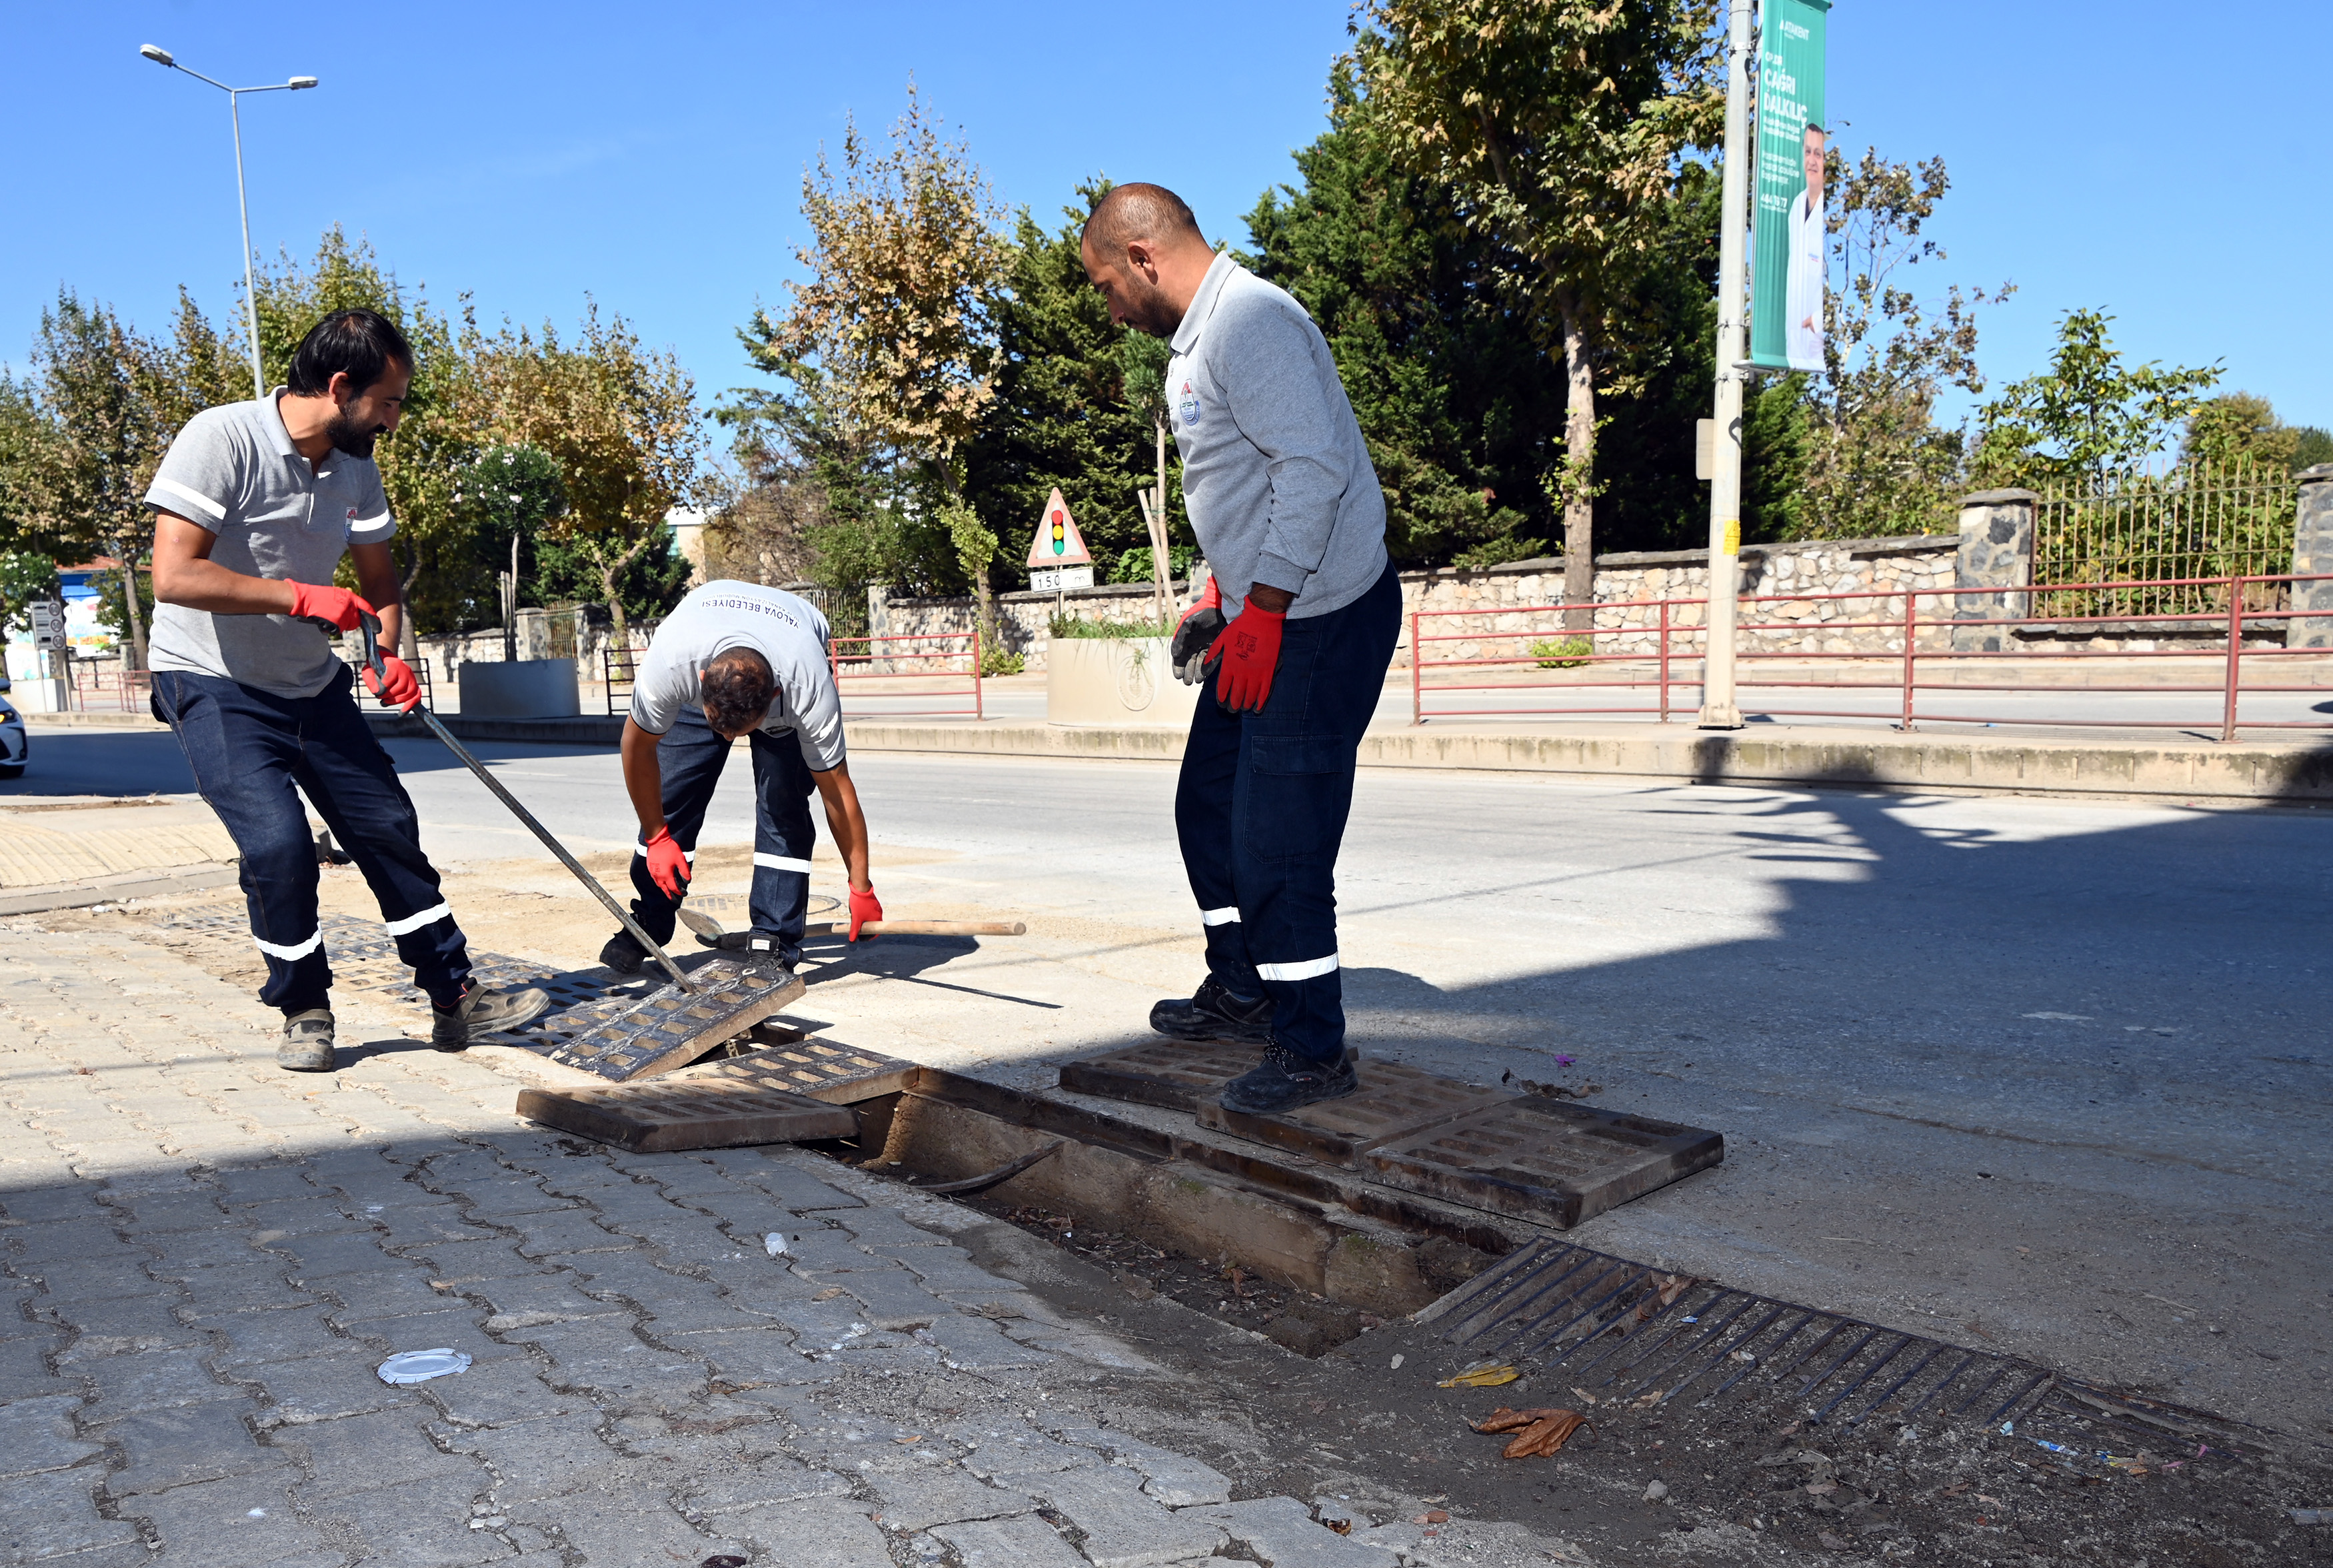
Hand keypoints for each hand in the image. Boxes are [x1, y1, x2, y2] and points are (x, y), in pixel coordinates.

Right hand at [286, 581, 374, 631]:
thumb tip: (354, 614)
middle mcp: (349, 604)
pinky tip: (322, 620)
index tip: (378, 627)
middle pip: (356, 622)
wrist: (303, 599)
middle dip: (348, 623)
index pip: (365, 607)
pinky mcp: (337, 621)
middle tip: (333, 617)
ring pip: (346, 627)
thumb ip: (346, 603)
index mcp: (349, 596)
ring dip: (338, 625)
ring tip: (325, 616)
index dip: (372, 617)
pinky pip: (337, 630)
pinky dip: (330, 628)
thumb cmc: (316, 597)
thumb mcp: (335, 595)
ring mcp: (344, 613)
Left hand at [362, 654, 421, 712]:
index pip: (390, 680)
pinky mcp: (414, 685)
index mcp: (394, 664)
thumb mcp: (368, 671)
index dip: (383, 689)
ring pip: (409, 693)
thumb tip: (378, 693)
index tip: (376, 692)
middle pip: (401, 688)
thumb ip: (371, 681)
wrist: (385, 660)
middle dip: (389, 696)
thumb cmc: (375, 667)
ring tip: (386, 702)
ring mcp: (411, 678)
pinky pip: (416, 696)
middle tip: (381, 698)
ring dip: (396, 701)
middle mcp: (406, 670)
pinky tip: (401, 713)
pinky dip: (409, 706)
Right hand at [642, 825, 691, 900]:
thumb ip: (685, 871)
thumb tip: (688, 880)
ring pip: (659, 884)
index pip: (673, 888)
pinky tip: (663, 881)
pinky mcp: (650, 867)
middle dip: (670, 895)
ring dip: (664, 889)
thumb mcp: (681, 860)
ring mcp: (653, 872)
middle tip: (675, 900)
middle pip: (664, 889)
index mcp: (666, 875)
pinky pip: (655, 879)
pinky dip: (660, 882)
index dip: (680, 892)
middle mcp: (658, 876)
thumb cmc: (669, 848)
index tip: (684, 894)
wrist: (657, 840)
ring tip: (669, 891)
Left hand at [848, 885, 883, 941]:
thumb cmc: (859, 902)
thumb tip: (852, 940)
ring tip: (855, 921)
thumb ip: (854, 930)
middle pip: (872, 925)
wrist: (860, 886)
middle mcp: (878, 913)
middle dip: (864, 929)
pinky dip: (863, 914)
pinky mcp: (872, 902)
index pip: (875, 932)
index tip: (861, 938)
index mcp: (877, 918)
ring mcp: (876, 907)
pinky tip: (856, 912)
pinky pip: (868, 911)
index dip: (868, 937)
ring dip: (863, 921)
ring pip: (870, 918)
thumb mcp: (855, 918)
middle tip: (856, 931)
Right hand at [1171, 577, 1224, 685]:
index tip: (1178, 676)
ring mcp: (1207, 648)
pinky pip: (1212, 661)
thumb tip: (1175, 655)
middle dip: (1188, 673)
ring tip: (1196, 680)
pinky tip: (1204, 675)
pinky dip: (1208, 668)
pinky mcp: (1218, 648)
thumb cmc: (1201, 614)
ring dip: (1197, 673)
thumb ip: (1180, 639)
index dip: (1178, 667)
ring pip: (1200, 664)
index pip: (1179, 658)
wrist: (1219, 607)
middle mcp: (1195, 646)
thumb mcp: (1187, 625)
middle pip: (1190, 663)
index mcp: (1186, 641)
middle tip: (1187, 682)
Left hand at [1207, 599, 1286, 714]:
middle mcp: (1243, 671)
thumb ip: (1213, 654)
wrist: (1262, 618)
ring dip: (1246, 705)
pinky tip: (1257, 709)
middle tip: (1231, 710)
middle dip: (1233, 705)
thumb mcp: (1222, 638)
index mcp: (1230, 664)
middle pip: (1237, 694)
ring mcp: (1257, 672)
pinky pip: (1265, 691)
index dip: (1222, 697)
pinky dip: (1261, 701)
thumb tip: (1205, 667)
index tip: (1221, 703)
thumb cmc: (1241, 627)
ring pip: (1250, 695)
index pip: (1224, 686)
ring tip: (1243, 709)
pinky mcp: (1269, 670)